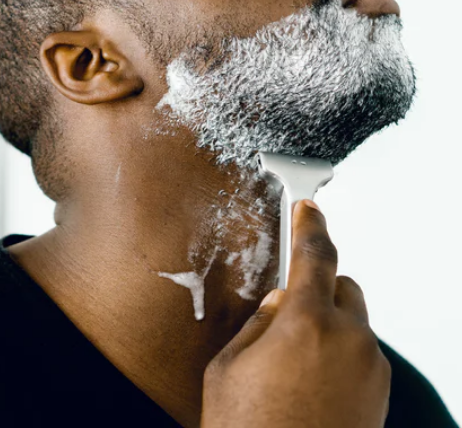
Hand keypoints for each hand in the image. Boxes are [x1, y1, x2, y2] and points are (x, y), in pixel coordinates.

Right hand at [201, 200, 390, 426]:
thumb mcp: (228, 369)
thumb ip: (257, 325)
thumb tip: (279, 305)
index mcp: (308, 323)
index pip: (316, 257)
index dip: (311, 226)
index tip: (309, 208)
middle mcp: (351, 341)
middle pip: (345, 289)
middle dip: (319, 290)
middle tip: (285, 314)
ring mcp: (371, 371)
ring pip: (355, 327)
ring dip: (328, 328)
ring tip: (290, 366)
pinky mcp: (379, 398)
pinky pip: (360, 359)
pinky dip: (338, 358)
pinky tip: (306, 387)